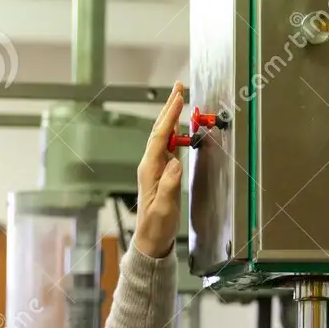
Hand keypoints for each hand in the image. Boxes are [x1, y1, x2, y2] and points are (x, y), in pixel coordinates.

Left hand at [131, 82, 185, 258]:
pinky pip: (168, 146)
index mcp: (149, 169)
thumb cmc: (156, 226)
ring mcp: (155, 168)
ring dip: (171, 116)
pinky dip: (174, 131)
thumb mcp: (164, 207)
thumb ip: (170, 185)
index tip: (178, 98)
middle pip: (160, 130)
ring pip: (164, 135)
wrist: (151, 240)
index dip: (169, 116)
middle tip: (178, 87)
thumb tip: (176, 162)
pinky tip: (179, 126)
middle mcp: (150, 165)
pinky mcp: (162, 173)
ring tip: (179, 99)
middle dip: (169, 107)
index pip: (160, 136)